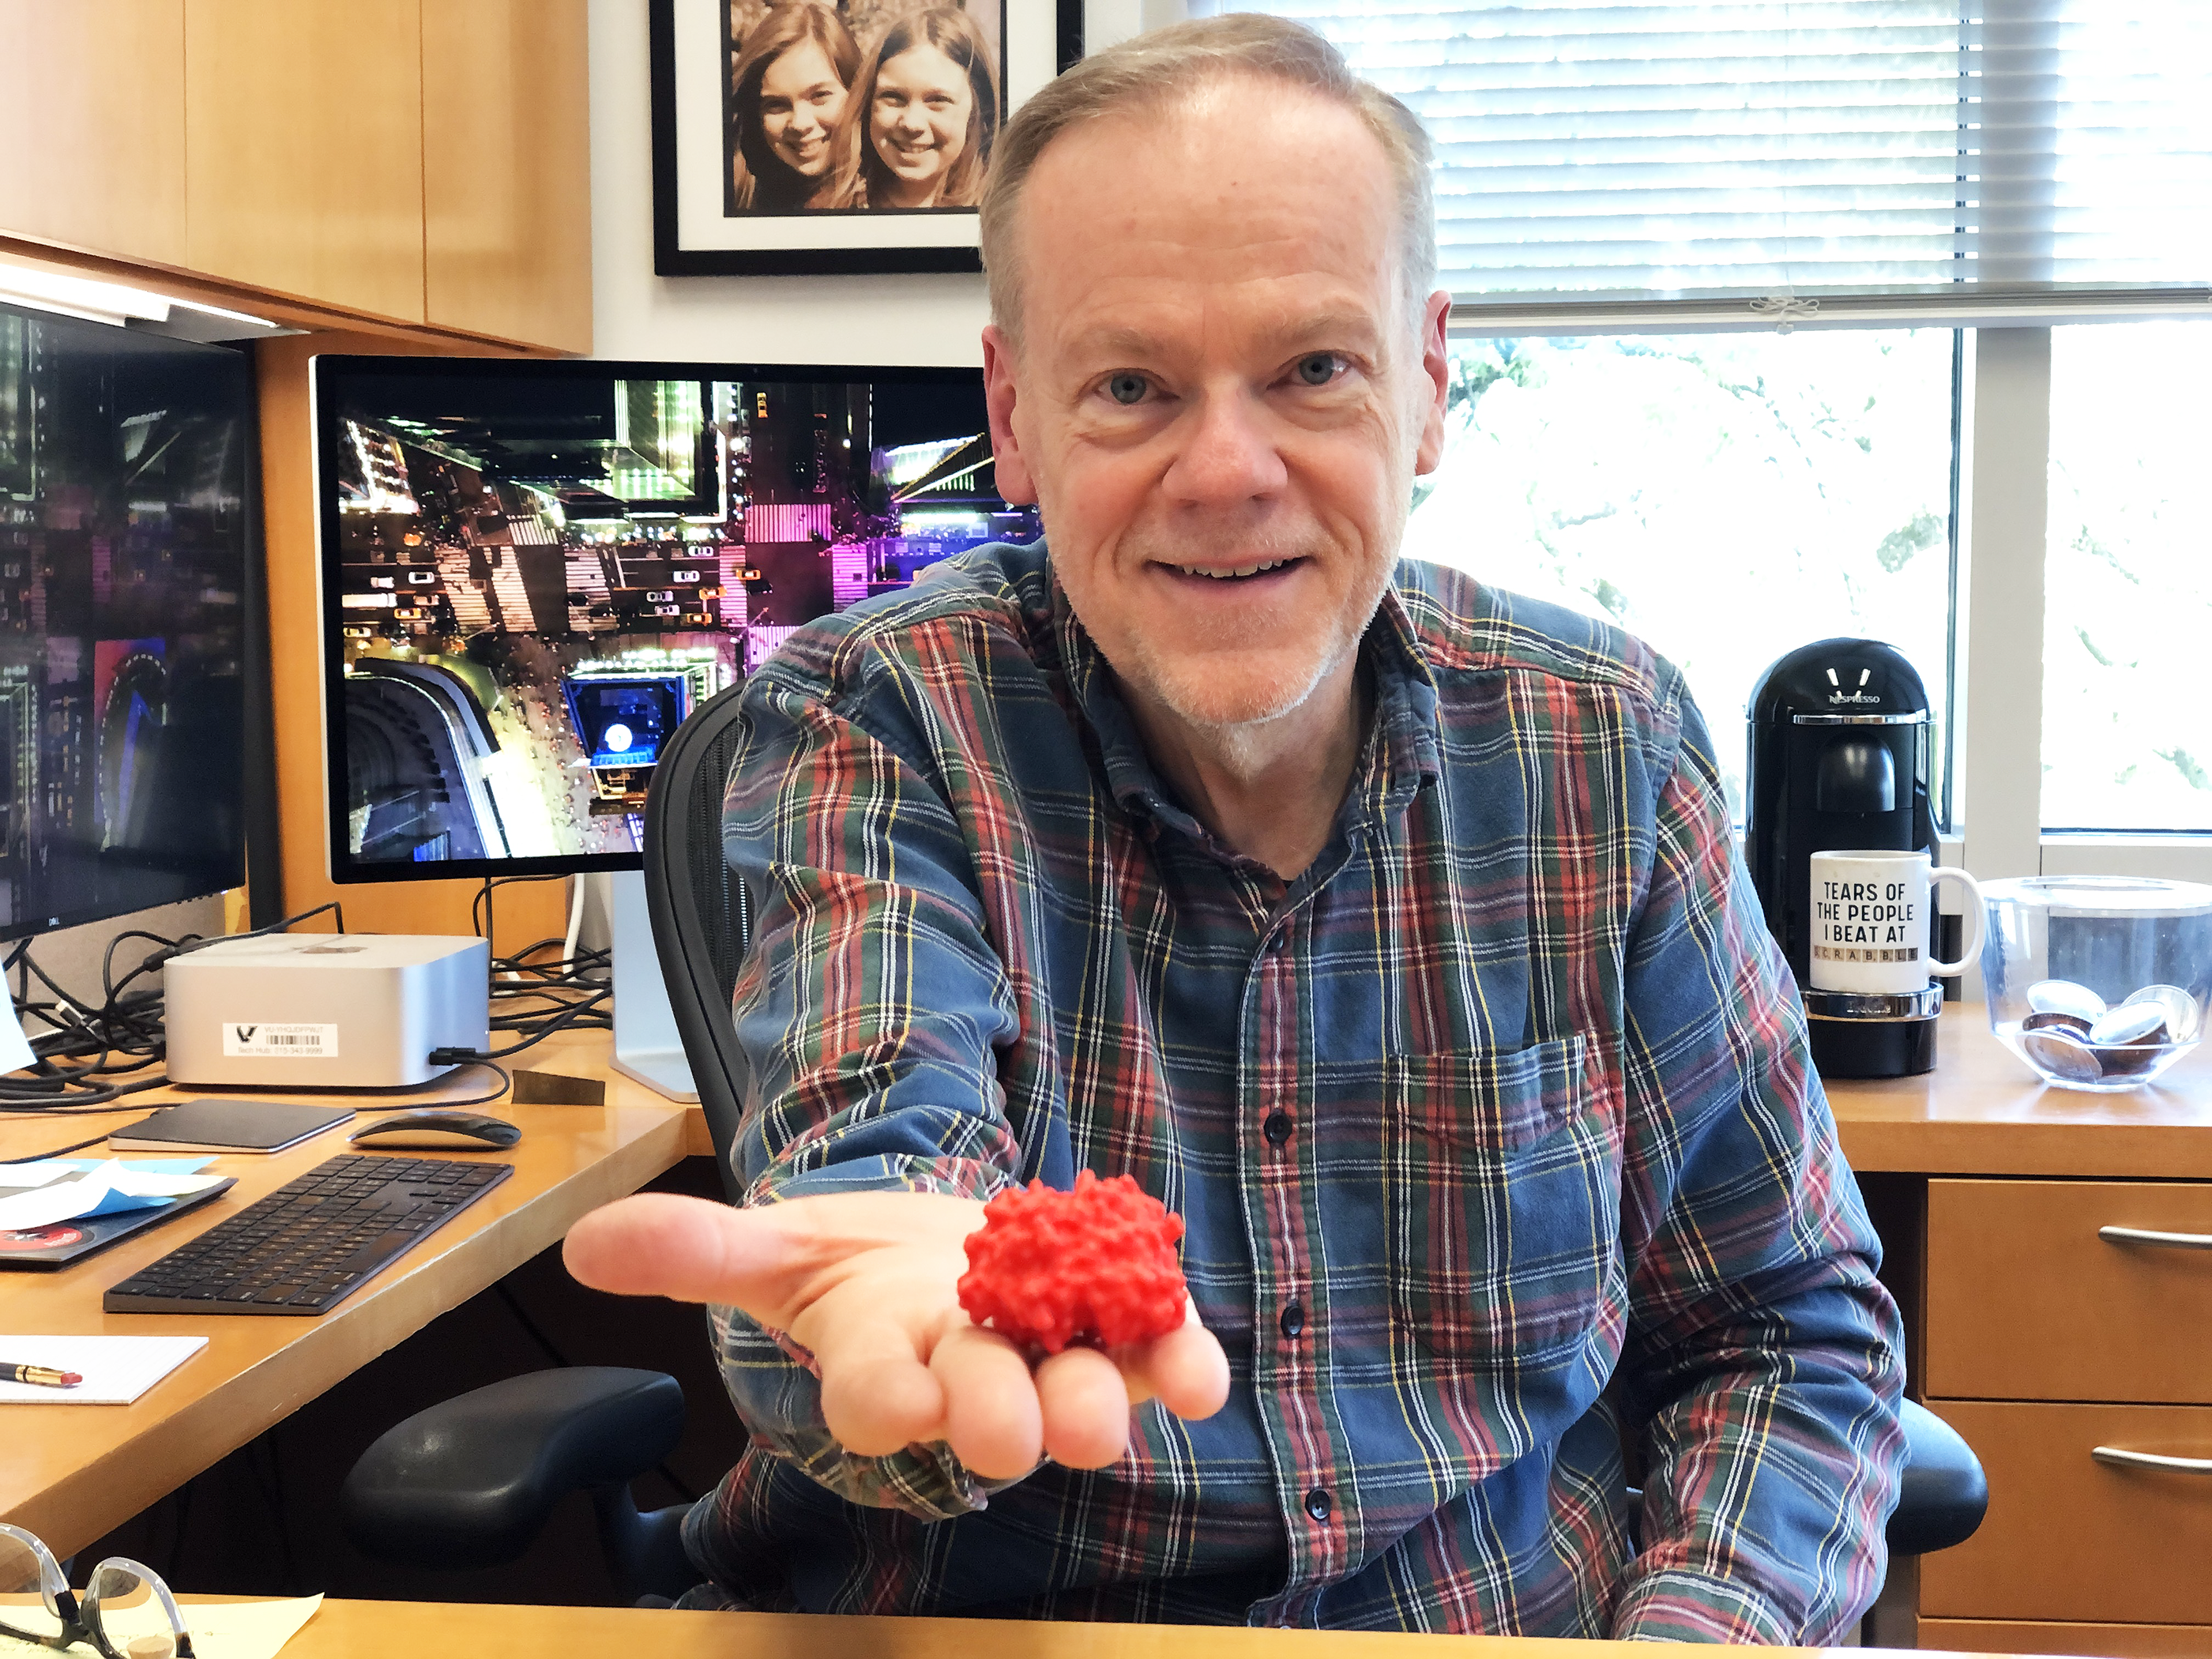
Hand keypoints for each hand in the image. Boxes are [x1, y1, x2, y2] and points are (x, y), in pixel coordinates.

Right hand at [562, 1190, 1230, 1478]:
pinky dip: (1184, 1365)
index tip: (892, 1399)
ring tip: (1104, 1404)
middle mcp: (970, 1373)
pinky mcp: (1124, 1337)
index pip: (873, 1398)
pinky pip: (1160, 1360)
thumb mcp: (782, 1248)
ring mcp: (1052, 1360)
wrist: (955, 1251)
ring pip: (1077, 1396)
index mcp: (884, 1358)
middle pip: (981, 1409)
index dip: (883, 1402)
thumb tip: (582, 1242)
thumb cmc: (864, 1266)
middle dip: (996, 1418)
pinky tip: (1200, 1370)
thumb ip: (697, 1249)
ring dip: (1095, 1400)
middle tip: (1009, 1429)